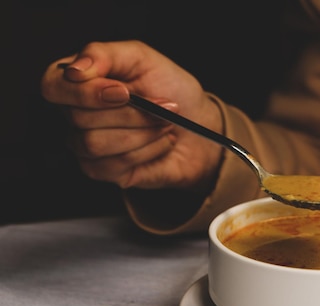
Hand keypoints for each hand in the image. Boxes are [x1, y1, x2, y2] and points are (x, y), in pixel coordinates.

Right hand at [41, 40, 223, 192]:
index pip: (53, 86)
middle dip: (132, 113)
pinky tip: (162, 142)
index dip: (86, 93)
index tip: (125, 92)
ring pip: (94, 144)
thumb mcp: (142, 58)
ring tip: (165, 124)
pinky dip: (147, 150)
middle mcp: (73, 113)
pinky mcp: (102, 170)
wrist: (200, 124)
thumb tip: (75, 70)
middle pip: (80, 118)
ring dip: (142, 132)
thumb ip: (105, 54)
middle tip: (164, 106)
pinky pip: (114, 164)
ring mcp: (84, 145)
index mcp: (76, 81)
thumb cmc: (170, 89)